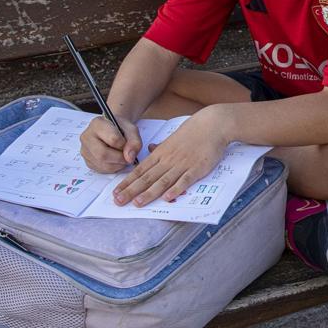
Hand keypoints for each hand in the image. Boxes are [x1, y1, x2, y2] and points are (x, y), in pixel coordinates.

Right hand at [80, 115, 141, 172]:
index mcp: (97, 124)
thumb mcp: (132, 130)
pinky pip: (101, 169)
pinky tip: (115, 160)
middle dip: (120, 158)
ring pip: (102, 164)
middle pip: (103, 154)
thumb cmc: (121, 129)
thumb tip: (130, 158)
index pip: (113, 139)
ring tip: (122, 156)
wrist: (114, 130)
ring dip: (117, 164)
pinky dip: (112, 168)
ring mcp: (85, 150)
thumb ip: (134, 142)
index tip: (126, 142)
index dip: (124, 144)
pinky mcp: (87, 161)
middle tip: (127, 155)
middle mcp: (87, 137)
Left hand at [111, 109, 228, 206]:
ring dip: (149, 193)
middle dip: (132, 190)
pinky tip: (167, 198)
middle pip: (147, 177)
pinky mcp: (197, 168)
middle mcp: (168, 160)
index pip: (140, 170)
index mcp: (161, 153)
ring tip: (137, 203)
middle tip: (118, 201)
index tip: (116, 192)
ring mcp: (182, 164)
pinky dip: (176, 189)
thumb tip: (150, 149)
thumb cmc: (194, 131)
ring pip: (163, 181)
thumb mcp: (172, 137)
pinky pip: (185, 181)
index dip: (127, 182)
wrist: (212, 124)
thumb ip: (161, 147)